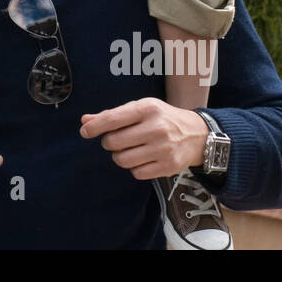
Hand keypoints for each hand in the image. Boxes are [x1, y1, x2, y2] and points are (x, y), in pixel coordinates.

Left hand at [80, 98, 207, 179]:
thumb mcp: (140, 109)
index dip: (94, 127)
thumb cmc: (162, 119)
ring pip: (122, 160)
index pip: (112, 119)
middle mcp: (156, 128)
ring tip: (129, 150)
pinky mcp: (168, 166)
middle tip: (117, 140)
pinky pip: (136, 173)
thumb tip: (85, 121)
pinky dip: (134, 168)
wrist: (196, 135)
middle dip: (109, 142)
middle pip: (113, 142)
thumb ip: (113, 115)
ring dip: (119, 156)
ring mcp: (163, 148)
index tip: (85, 132)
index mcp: (147, 108)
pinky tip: (142, 158)